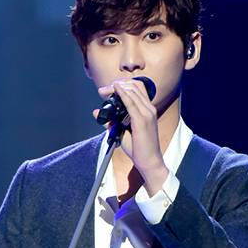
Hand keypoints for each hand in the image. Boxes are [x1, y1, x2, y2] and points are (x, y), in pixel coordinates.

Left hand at [94, 78, 167, 194]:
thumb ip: (111, 121)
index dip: (122, 84)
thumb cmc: (139, 149)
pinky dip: (122, 94)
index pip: (137, 88)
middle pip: (134, 86)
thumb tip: (97, 111)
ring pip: (132, 91)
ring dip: (117, 88)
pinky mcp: (142, 120)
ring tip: (105, 90)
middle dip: (117, 84)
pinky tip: (115, 90)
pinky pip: (131, 102)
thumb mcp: (123, 132)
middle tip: (103, 90)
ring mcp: (147, 114)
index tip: (108, 89)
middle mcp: (149, 109)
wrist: (150, 162)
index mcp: (148, 110)